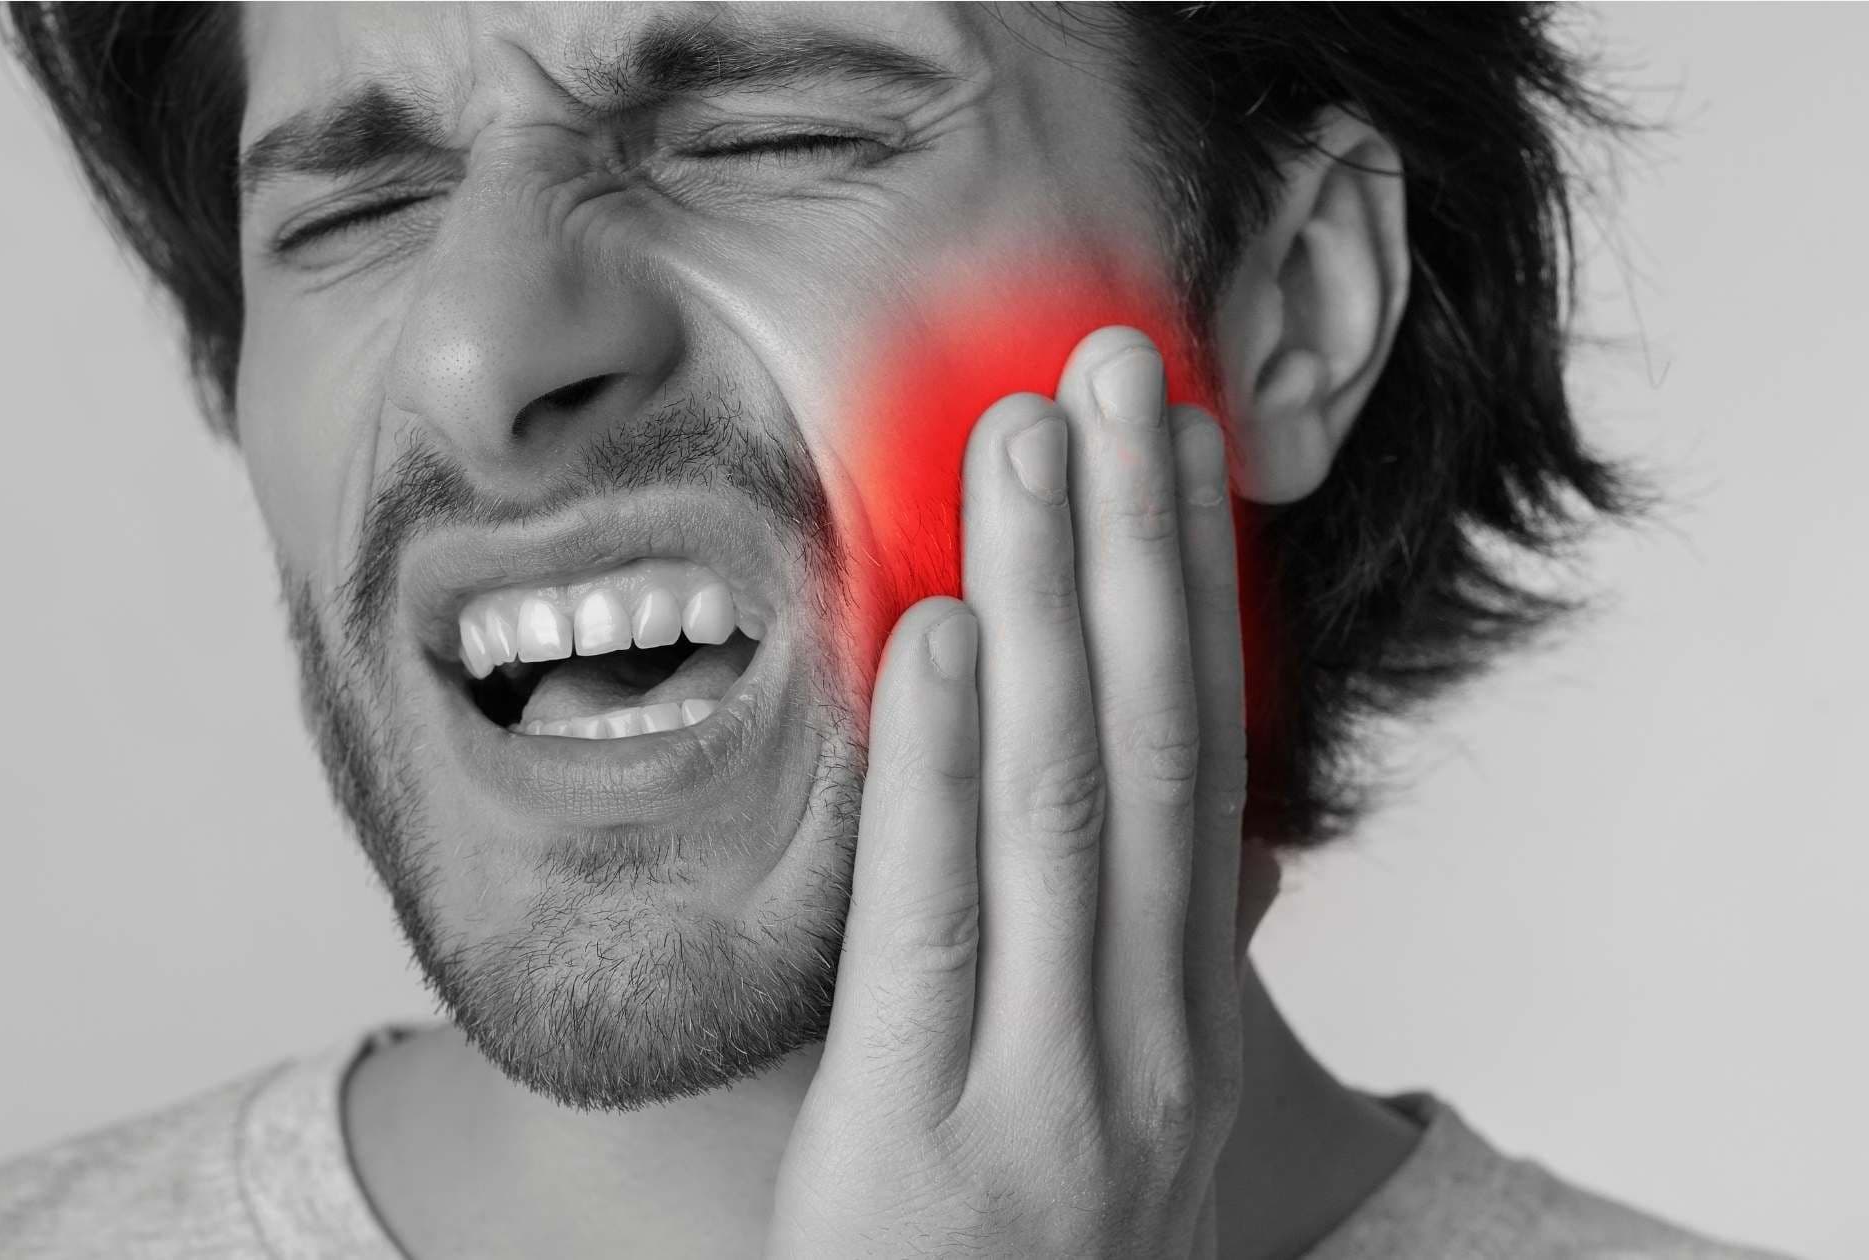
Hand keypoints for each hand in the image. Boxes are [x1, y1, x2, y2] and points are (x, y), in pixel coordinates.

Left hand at [766, 327, 1249, 1257]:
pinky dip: (938, 766)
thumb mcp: (1102, 1111)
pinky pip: (940, 918)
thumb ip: (1129, 971)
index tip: (1176, 445)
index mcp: (1186, 1023)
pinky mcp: (931, 1137)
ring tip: (1027, 444)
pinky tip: (933, 635)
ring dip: (1043, 607)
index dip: (1189, 592)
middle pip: (1147, 748)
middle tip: (1115, 371)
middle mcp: (1148, 1043)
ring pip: (1058, 805)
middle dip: (1132, 547)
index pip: (1199, 763)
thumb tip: (1172, 826)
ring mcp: (1053, 1092)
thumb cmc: (1005, 1258)